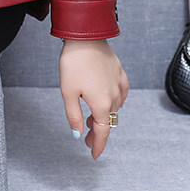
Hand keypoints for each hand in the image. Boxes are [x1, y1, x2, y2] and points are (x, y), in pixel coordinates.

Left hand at [59, 38, 128, 159]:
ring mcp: (119, 83)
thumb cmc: (74, 62)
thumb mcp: (68, 92)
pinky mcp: (120, 72)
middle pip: (108, 121)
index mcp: (102, 104)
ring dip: (105, 116)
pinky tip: (109, 100)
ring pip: (114, 107)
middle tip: (87, 138)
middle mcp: (114, 96)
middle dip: (98, 131)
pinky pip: (121, 93)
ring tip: (92, 118)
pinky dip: (115, 101)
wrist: (86, 36)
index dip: (98, 145)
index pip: (102, 132)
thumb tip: (78, 135)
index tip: (94, 155)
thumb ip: (73, 116)